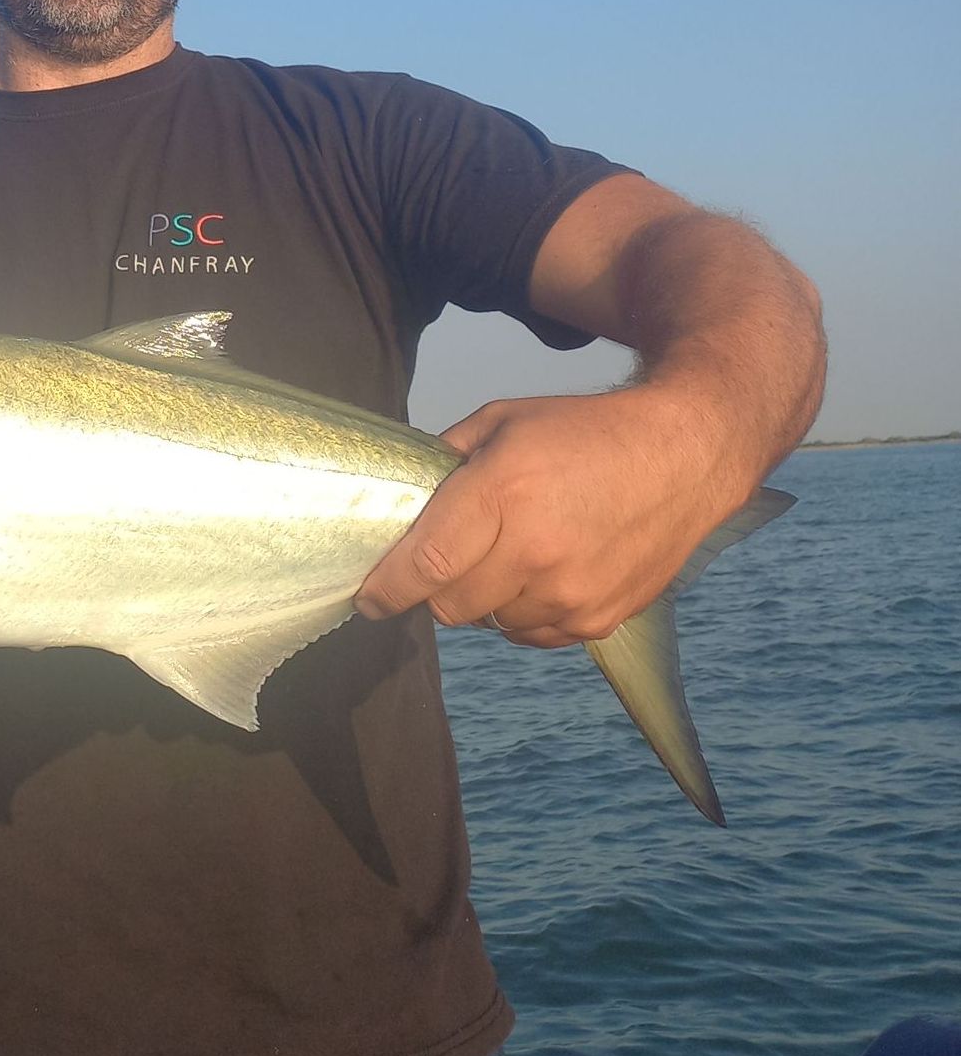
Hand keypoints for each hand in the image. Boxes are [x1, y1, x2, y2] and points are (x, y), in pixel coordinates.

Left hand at [354, 388, 742, 647]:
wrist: (688, 453)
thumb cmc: (584, 432)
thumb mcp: (503, 420)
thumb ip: (445, 458)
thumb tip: (398, 495)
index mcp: (504, 492)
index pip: (427, 563)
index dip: (387, 588)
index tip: (366, 599)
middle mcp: (537, 549)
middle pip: (449, 605)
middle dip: (437, 587)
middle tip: (451, 558)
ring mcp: (571, 591)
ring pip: (489, 623)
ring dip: (486, 599)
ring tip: (513, 553)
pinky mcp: (599, 618)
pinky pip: (530, 635)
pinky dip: (523, 612)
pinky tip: (544, 572)